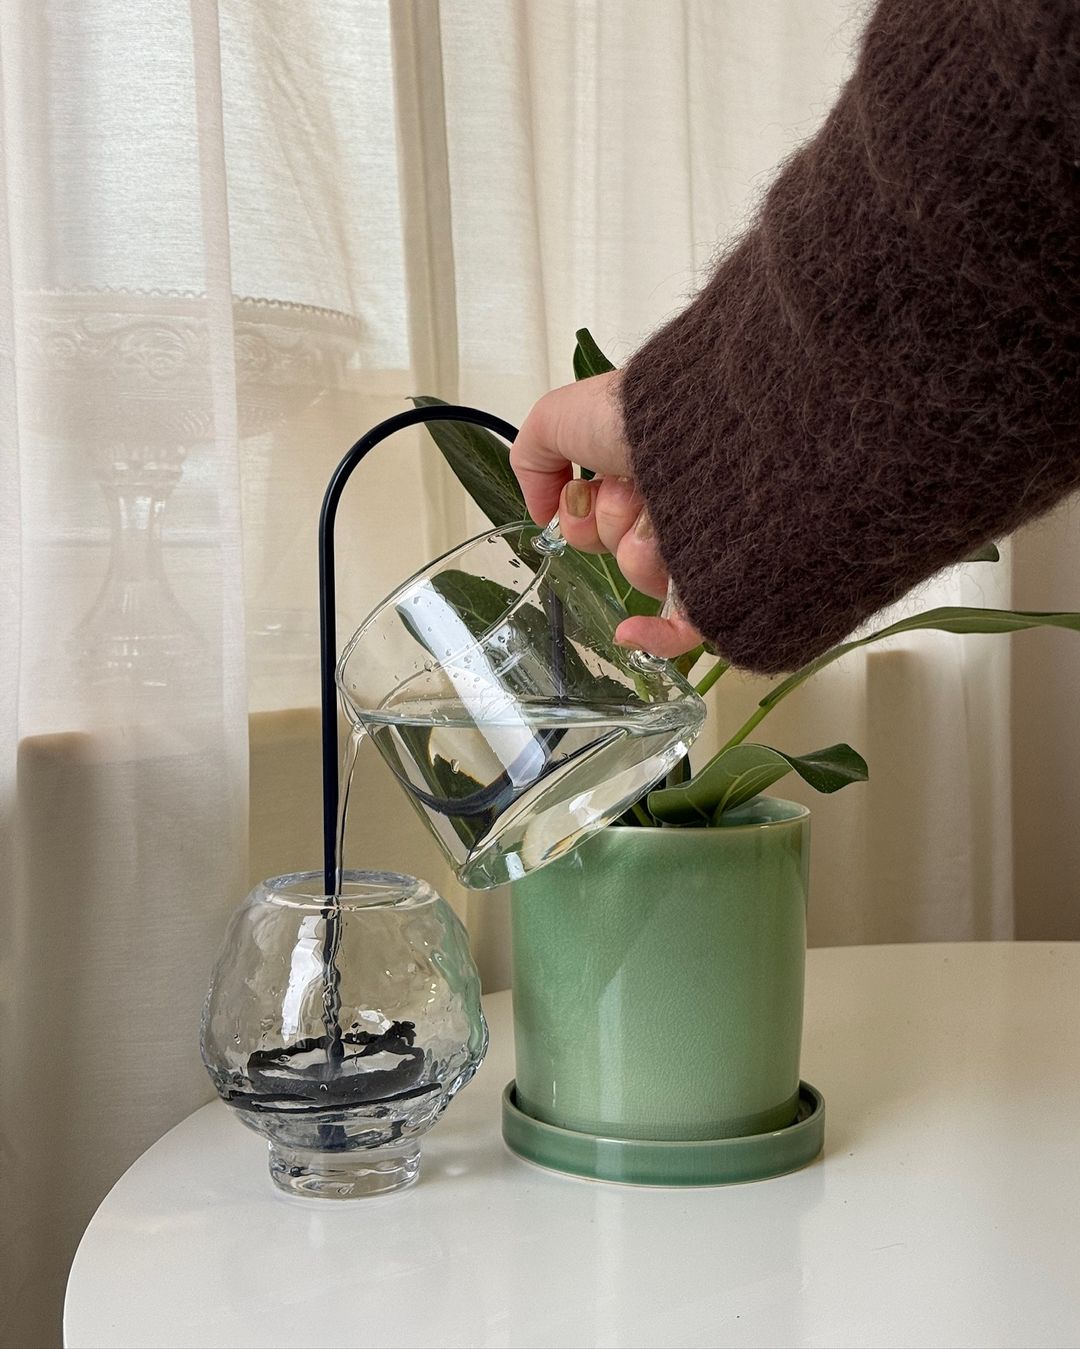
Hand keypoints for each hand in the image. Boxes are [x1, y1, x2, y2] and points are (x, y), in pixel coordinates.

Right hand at [510, 371, 700, 656]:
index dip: (582, 513)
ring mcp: (701, 544)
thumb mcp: (560, 417)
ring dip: (641, 551)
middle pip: (618, 550)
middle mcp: (674, 508)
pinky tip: (631, 630)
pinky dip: (654, 635)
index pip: (595, 522)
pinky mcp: (724, 577)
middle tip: (634, 486)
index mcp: (644, 474)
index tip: (590, 487)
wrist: (710, 426)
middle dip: (615, 522)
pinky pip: (684, 629)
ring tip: (665, 513)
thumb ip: (535, 459)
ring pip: (644, 578)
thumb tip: (543, 515)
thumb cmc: (645, 414)